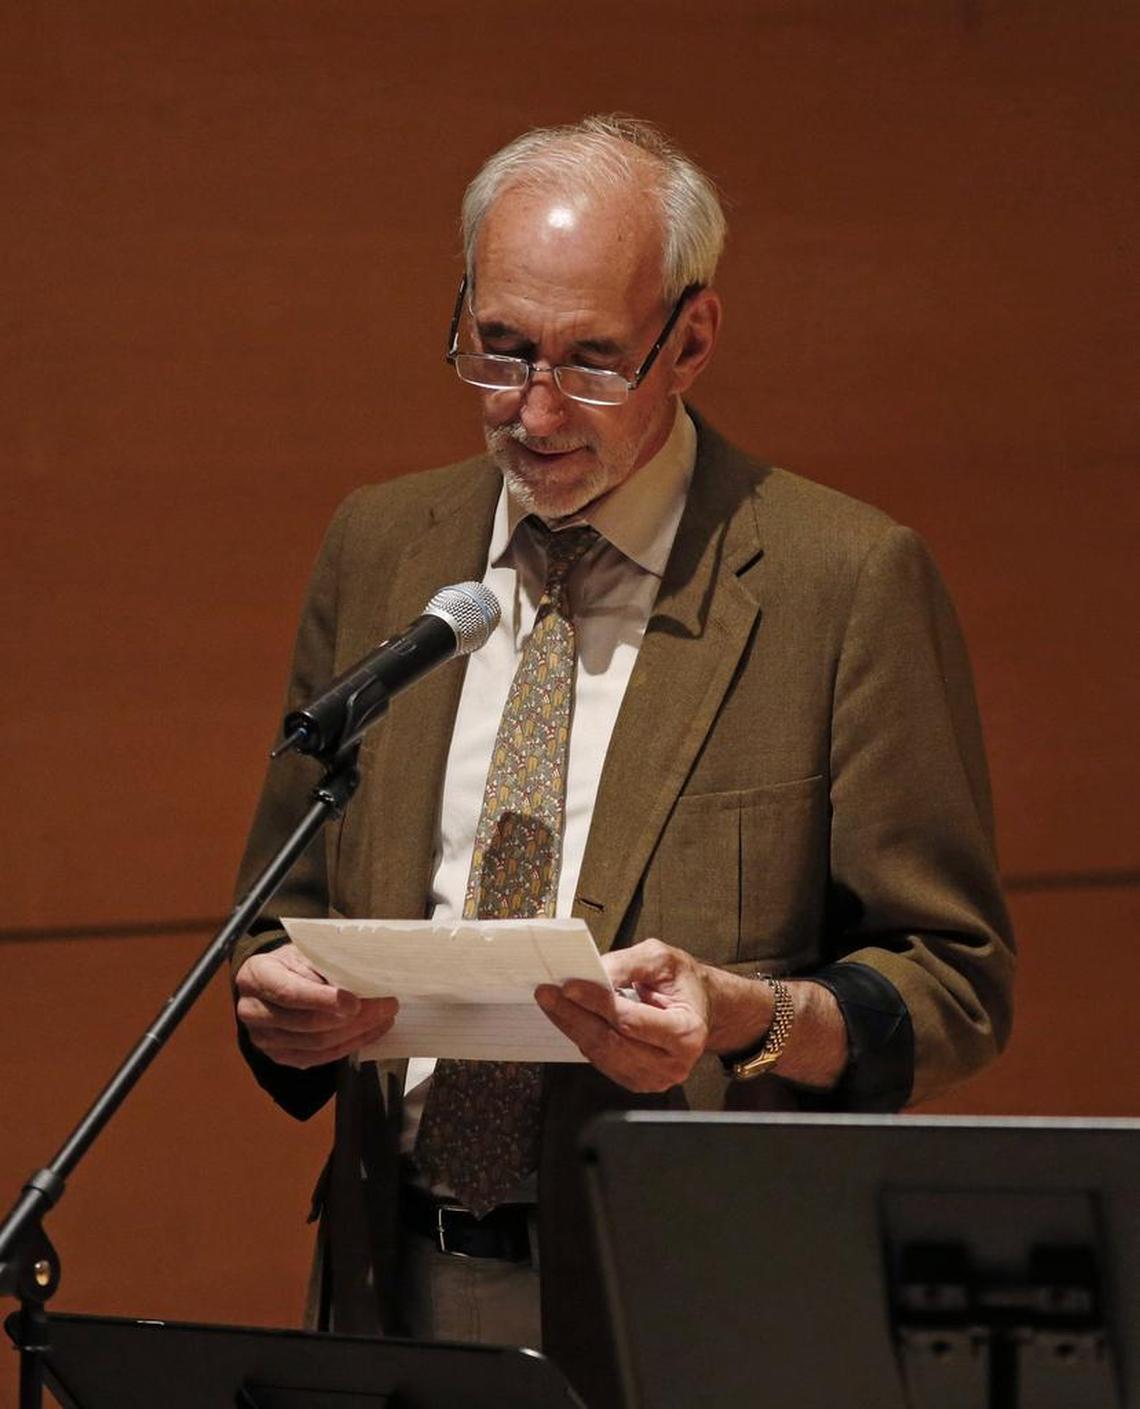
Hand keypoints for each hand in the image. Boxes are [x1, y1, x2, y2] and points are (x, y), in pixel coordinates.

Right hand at [235, 942, 397, 1068]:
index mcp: (256, 976)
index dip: (322, 999)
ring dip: (356, 1033)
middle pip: (307, 1023)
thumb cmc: (293, 962)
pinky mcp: (280, 1056)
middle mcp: (253, 1010)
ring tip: (384, 1018)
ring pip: (316, 1044)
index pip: (289, 992)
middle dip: (352, 1018)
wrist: (272, 982)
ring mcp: (264, 1038)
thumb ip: (326, 964)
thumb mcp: (305, 951)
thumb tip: (364, 978)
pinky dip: (348, 1046)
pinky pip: (318, 1058)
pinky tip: (369, 1033)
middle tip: (386, 1006)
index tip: (355, 1002)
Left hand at [535, 938, 709, 1091]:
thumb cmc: (682, 983)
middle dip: (574, 1015)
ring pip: (602, 1054)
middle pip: (611, 1041)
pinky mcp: (638, 1080)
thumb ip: (628, 964)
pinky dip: (582, 1038)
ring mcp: (655, 1077)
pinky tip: (570, 1018)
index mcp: (687, 1032)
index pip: (631, 1020)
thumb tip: (595, 973)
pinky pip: (602, 1061)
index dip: (597, 1003)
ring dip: (572, 1027)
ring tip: (552, 1002)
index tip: (569, 986)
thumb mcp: (662, 959)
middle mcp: (673, 1062)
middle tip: (547, 993)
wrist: (698, 1007)